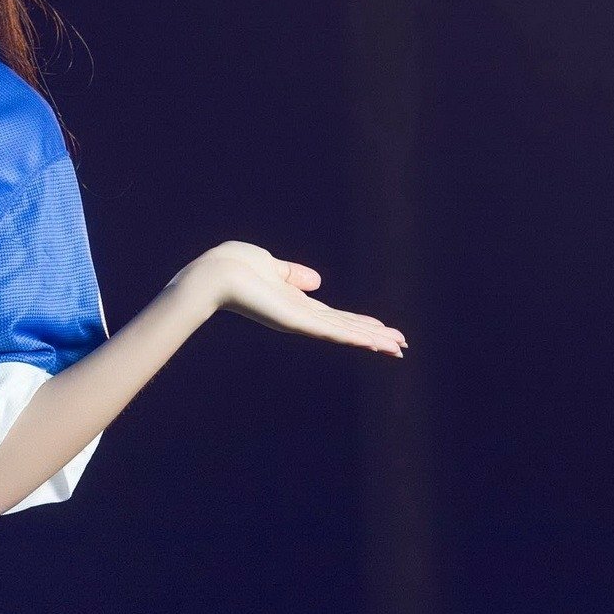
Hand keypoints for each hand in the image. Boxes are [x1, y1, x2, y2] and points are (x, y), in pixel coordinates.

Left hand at [181, 240, 406, 356]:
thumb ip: (292, 275)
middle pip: (345, 328)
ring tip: (397, 348)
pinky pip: (331, 330)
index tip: (382, 330)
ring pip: (344, 332)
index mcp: (295, 304)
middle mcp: (299, 317)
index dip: (360, 323)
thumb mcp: (270, 265)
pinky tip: (374, 342)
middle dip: (374, 336)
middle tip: (401, 346)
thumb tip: (316, 282)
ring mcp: (298, 321)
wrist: (212, 274)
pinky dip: (354, 335)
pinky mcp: (294, 320)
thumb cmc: (232, 267)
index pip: (335, 316)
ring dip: (372, 339)